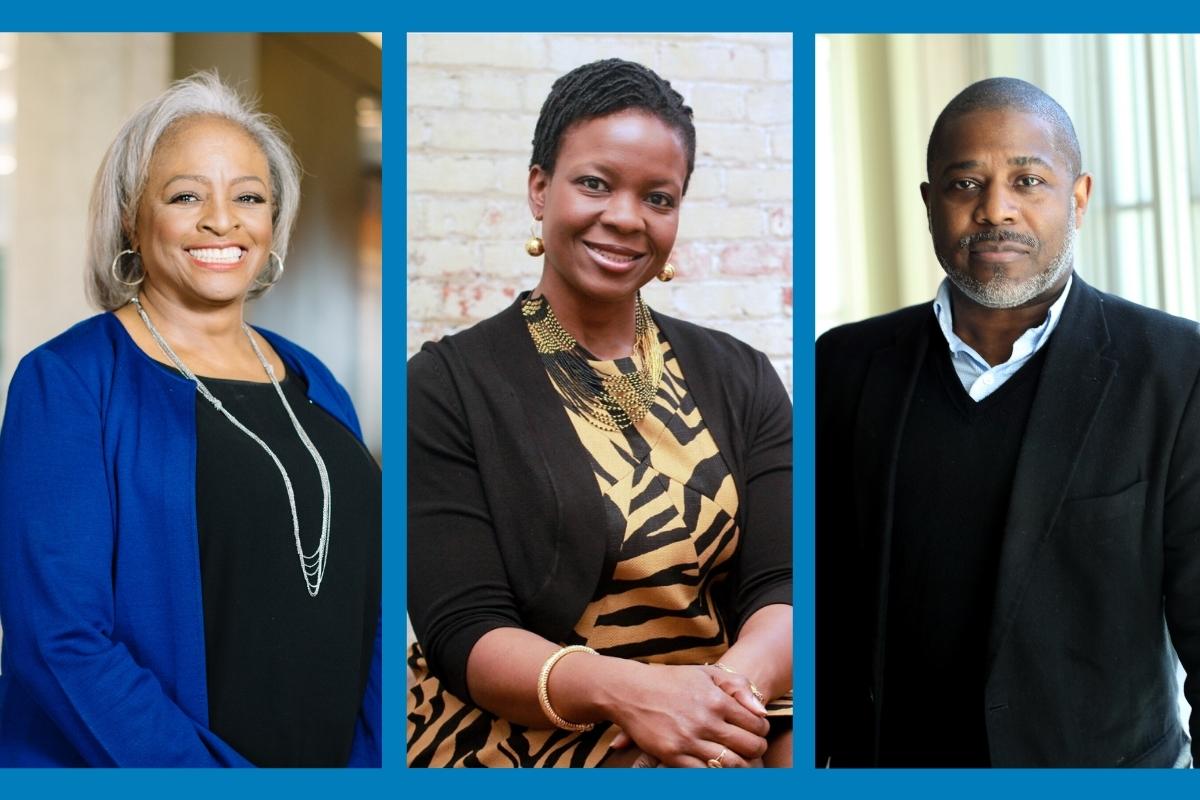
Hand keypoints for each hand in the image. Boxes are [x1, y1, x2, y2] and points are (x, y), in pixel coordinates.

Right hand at [604, 663, 768, 766]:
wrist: (631, 691)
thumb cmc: (672, 680)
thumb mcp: (707, 673)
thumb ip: (738, 687)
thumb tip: (761, 712)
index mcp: (717, 700)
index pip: (757, 724)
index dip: (762, 730)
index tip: (756, 731)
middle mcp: (706, 721)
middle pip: (749, 747)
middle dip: (756, 750)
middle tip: (751, 749)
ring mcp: (689, 740)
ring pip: (731, 764)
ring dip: (740, 765)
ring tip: (736, 759)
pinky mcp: (672, 755)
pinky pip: (704, 773)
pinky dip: (715, 772)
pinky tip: (715, 765)